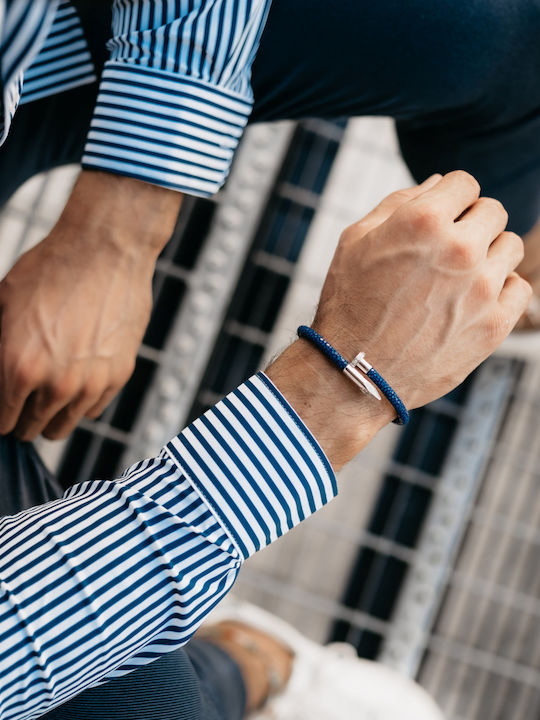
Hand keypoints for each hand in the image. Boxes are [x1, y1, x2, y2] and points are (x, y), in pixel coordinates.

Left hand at [0, 171, 181, 440]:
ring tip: (49, 395)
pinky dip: (81, 402)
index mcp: (19, 367)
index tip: (3, 407)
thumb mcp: (3, 304)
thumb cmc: (51, 268)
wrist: (106, 250)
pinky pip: (93, 409)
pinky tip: (76, 381)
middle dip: (23, 418)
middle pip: (32, 429)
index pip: (2, 420)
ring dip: (52, 415)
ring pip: (64, 425)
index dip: (0, 414)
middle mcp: (57, 384)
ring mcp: (91, 383)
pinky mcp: (118, 376)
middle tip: (23, 400)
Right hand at [267, 172, 530, 467]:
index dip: (450, 197)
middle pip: (493, 211)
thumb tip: (438, 184)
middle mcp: (459, 249)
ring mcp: (482, 288)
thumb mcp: (355, 241)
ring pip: (509, 247)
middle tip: (445, 249)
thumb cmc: (347, 304)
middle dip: (471, 223)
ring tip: (457, 278)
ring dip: (488, 255)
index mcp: (423, 220)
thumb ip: (398, 203)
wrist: (353, 372)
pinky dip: (500, 289)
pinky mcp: (494, 324)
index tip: (441, 216)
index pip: (465, 183)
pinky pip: (519, 288)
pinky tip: (472, 300)